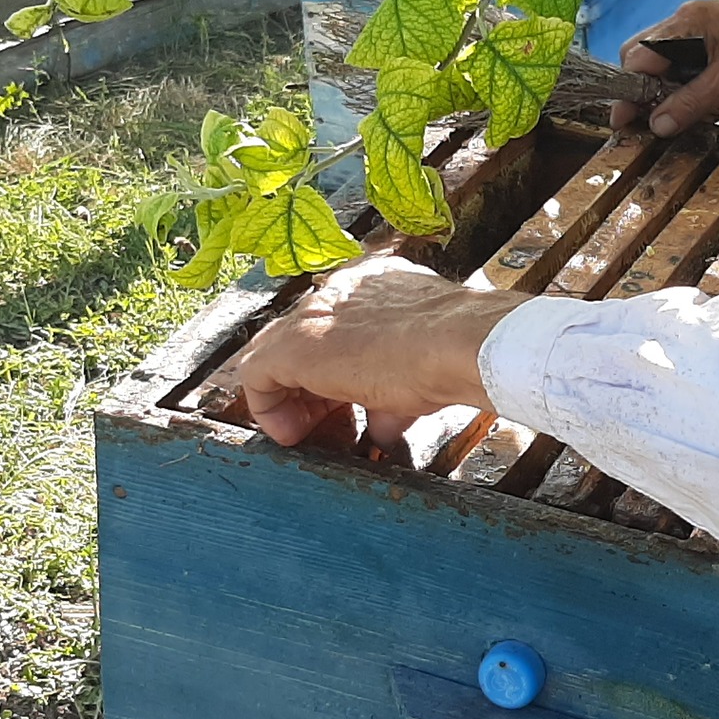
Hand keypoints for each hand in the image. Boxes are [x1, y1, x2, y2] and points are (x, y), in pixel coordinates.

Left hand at [235, 256, 534, 446]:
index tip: (350, 406)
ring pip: (278, 354)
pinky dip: (268, 408)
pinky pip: (256, 374)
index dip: (337, 373)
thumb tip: (383, 426)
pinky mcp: (294, 344)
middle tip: (329, 424)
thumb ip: (391, 395)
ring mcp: (314, 313)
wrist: (462, 343)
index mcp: (374, 285)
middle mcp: (339, 290)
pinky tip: (291, 433)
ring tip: (306, 431)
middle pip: (304, 339)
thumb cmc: (456, 352)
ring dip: (291, 398)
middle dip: (311, 388)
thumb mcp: (420, 373)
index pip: (338, 327)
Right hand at [615, 0, 718, 136]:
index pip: (635, 57)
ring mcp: (705, 29)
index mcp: (684, 24)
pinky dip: (691, 86)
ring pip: (670, 63)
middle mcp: (687, 21)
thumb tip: (656, 125)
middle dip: (644, 91)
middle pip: (646, 58)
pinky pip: (693, 64)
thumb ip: (690, 103)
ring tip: (680, 120)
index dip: (628, 92)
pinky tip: (705, 108)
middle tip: (650, 124)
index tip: (625, 123)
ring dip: (670, 92)